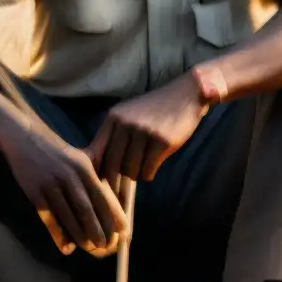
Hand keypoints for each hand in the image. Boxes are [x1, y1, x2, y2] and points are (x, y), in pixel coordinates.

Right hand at [0, 121, 125, 256]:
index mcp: (84, 166)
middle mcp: (69, 175)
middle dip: (98, 229)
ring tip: (90, 248)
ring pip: (68, 215)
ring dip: (80, 235)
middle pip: (86, 208)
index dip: (113, 214)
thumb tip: (110, 205)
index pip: (102, 195)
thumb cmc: (57, 153)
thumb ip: (94, 178)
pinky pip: (49, 218)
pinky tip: (65, 248)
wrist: (24, 139)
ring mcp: (50, 183)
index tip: (123, 231)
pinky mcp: (34, 191)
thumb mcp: (79, 158)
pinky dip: (58, 235)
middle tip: (107, 245)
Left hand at [87, 76, 206, 183]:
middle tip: (122, 186)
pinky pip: (148, 171)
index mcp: (114, 117)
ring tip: (142, 167)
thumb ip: (112, 135)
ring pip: (131, 170)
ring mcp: (144, 132)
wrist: (186, 95)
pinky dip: (149, 174)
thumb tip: (96, 166)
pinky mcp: (162, 142)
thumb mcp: (128, 114)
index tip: (101, 182)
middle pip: (112, 165)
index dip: (97, 170)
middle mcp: (126, 124)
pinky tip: (153, 166)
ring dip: (136, 174)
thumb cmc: (154, 109)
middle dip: (117, 178)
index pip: (96, 152)